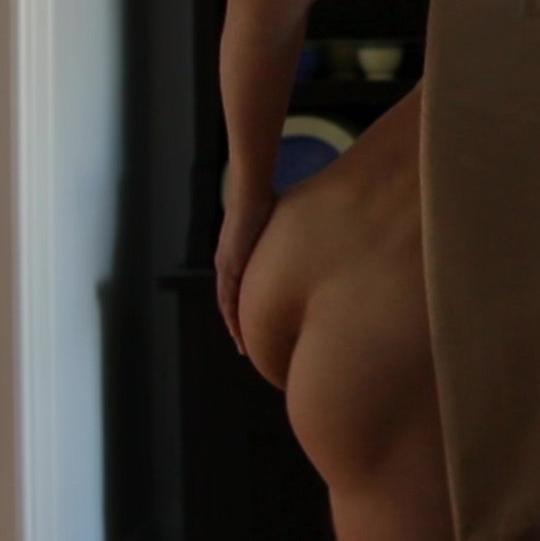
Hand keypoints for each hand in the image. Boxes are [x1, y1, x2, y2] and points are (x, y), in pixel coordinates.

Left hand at [214, 191, 275, 356]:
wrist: (251, 192)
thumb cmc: (267, 202)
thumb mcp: (278, 227)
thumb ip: (287, 238)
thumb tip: (312, 238)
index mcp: (238, 258)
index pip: (240, 292)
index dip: (245, 312)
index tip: (254, 330)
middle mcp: (227, 264)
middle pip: (230, 304)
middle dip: (238, 326)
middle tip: (246, 348)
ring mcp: (226, 266)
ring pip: (228, 306)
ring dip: (234, 327)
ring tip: (242, 347)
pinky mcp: (229, 265)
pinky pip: (228, 299)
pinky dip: (232, 317)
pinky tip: (238, 333)